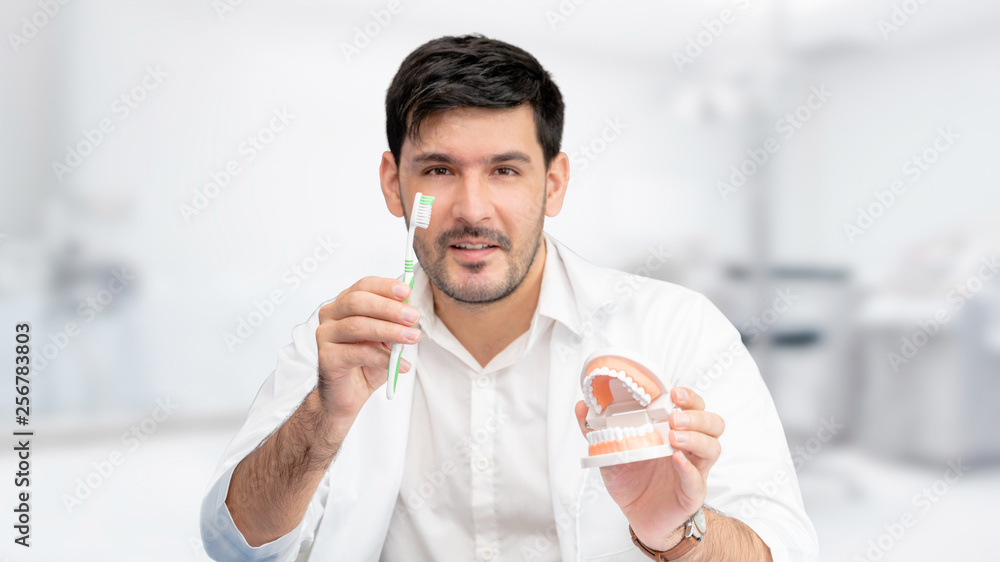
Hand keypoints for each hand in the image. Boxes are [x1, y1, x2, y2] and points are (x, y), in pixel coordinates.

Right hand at [315, 277, 421, 425]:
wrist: (350, 393)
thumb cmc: (368, 361)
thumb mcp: (387, 337)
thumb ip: (395, 321)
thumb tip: (409, 306)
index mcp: (345, 303)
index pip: (363, 286)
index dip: (385, 287)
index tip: (407, 292)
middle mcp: (330, 315)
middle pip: (357, 302)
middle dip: (389, 308)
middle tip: (414, 317)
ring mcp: (325, 335)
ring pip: (357, 325)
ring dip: (390, 330)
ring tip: (412, 338)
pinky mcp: (326, 357)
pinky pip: (358, 353)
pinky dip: (383, 358)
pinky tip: (401, 365)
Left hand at [574, 387, 724, 550]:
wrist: (637, 515)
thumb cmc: (631, 479)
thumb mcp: (610, 450)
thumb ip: (596, 429)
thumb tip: (582, 405)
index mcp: (674, 430)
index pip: (694, 407)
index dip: (689, 397)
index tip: (674, 392)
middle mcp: (690, 447)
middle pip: (713, 424)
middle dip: (696, 416)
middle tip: (673, 417)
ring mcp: (695, 469)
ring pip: (712, 447)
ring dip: (696, 438)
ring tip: (674, 436)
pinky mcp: (691, 493)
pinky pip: (698, 479)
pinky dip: (688, 468)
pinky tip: (676, 459)